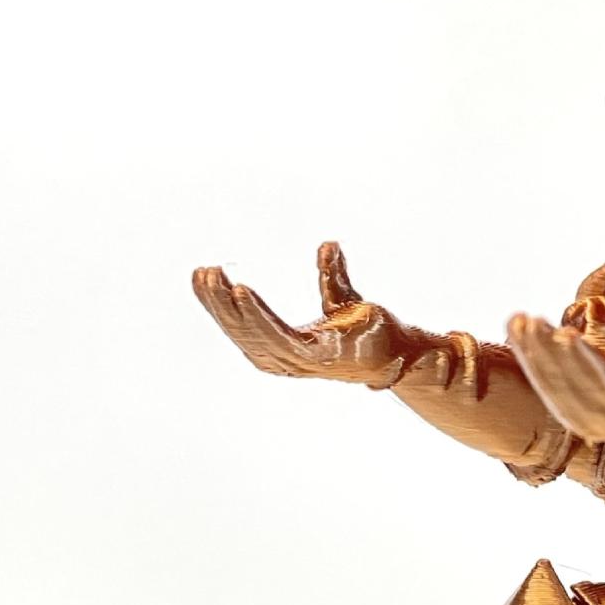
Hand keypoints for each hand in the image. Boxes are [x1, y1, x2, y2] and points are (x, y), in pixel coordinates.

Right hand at [192, 243, 405, 384]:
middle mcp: (288, 360)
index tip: (204, 276)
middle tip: (201, 272)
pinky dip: (257, 315)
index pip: (243, 327)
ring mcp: (302, 361)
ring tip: (213, 277)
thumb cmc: (372, 333)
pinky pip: (278, 336)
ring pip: (252, 334)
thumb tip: (328, 244)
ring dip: (228, 306)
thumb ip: (331, 275)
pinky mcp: (319, 356)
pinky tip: (241, 292)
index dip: (221, 304)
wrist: (403, 352)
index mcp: (286, 349)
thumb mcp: (343, 298)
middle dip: (216, 302)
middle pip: (241, 332)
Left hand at [506, 278, 604, 454]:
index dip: (586, 363)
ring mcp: (592, 426)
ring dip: (532, 356)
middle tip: (533, 320)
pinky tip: (519, 332)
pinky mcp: (578, 417)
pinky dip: (531, 361)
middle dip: (550, 356)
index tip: (567, 333)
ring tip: (518, 320)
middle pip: (574, 391)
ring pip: (555, 392)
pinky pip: (549, 389)